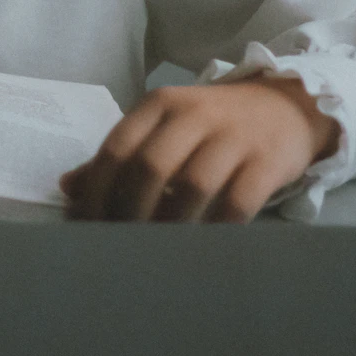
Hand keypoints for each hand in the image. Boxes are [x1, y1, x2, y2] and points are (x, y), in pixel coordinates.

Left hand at [60, 76, 338, 223]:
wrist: (286, 106)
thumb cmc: (213, 123)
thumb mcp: (164, 126)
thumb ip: (121, 155)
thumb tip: (69, 187)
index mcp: (160, 104)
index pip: (117, 148)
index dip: (96, 191)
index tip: (84, 225)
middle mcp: (193, 114)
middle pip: (149, 168)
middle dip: (128, 213)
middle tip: (118, 244)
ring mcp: (232, 136)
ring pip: (191, 186)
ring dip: (169, 225)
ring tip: (154, 252)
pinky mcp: (266, 161)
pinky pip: (235, 203)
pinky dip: (214, 229)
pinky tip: (199, 247)